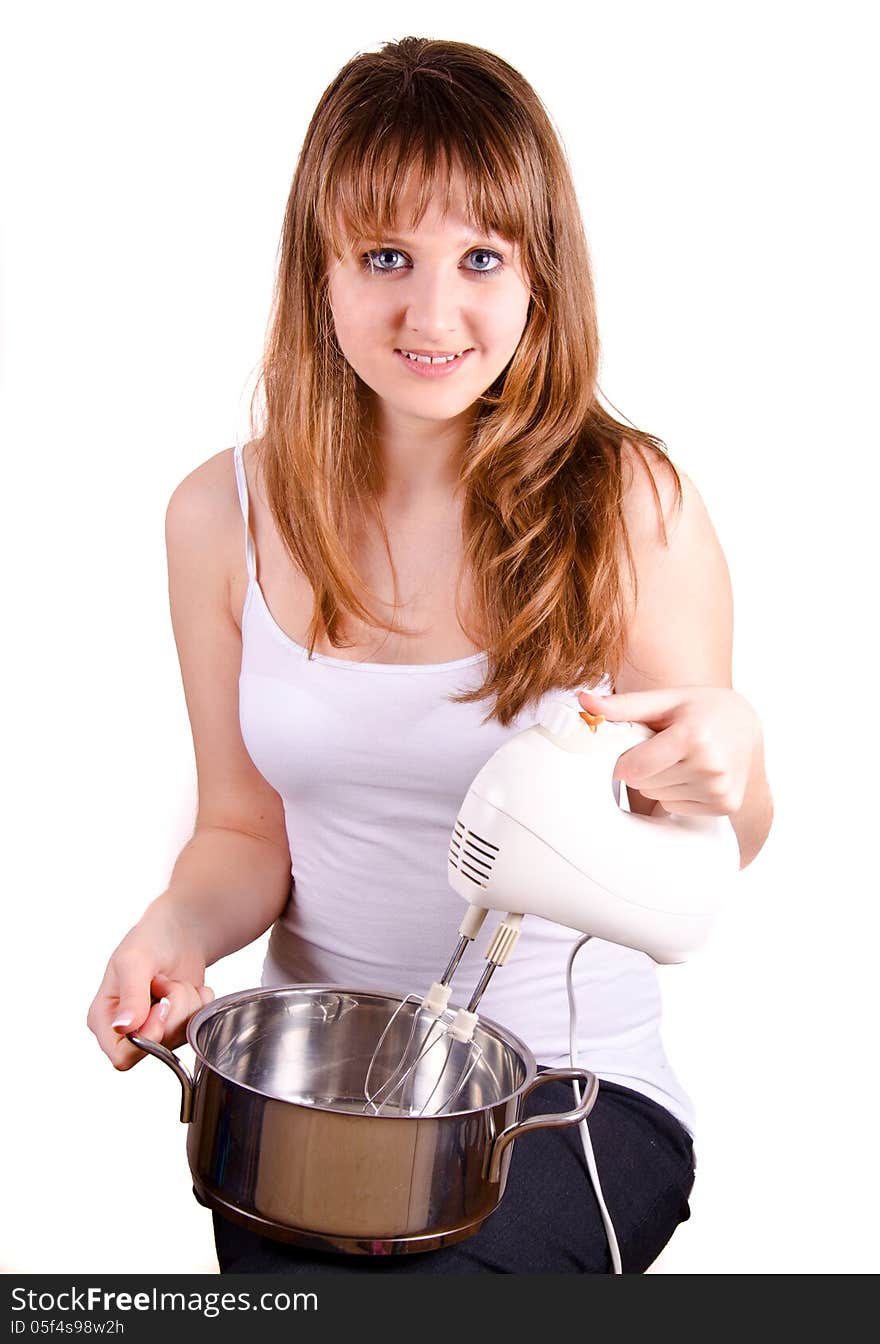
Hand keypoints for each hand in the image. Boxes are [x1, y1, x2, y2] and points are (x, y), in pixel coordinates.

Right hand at [87, 908, 214, 1070]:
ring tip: (173, 982)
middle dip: (172, 1011)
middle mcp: (126, 1032)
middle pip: (158, 1046)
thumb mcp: (135, 962)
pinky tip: (187, 986)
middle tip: (165, 982)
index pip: (122, 1056)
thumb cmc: (150, 940)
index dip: (148, 1037)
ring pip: (180, 1036)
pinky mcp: (176, 1027)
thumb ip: (131, 996)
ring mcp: (153, 1030)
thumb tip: (124, 1028)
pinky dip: (199, 1004)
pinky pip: (197, 1027)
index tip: (161, 1006)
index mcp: (103, 1020)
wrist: (179, 931)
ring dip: (187, 1003)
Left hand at [577, 685, 760, 816]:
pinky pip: (675, 807)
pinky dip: (677, 794)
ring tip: (681, 759)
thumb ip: (623, 706)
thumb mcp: (665, 700)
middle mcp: (710, 766)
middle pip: (645, 783)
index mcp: (692, 736)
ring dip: (661, 781)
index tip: (637, 746)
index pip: (634, 768)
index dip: (626, 759)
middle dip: (645, 768)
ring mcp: (719, 789)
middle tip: (666, 748)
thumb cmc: (700, 708)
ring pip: (658, 797)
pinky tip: (693, 774)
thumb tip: (583, 701)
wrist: (747, 726)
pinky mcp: (724, 805)